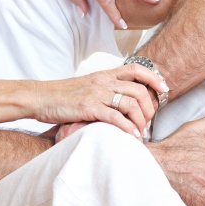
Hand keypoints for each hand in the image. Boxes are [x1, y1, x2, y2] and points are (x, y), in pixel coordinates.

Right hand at [36, 63, 166, 136]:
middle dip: (150, 108)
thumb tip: (119, 100)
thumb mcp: (85, 86)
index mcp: (103, 75)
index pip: (136, 69)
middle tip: (150, 122)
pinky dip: (127, 128)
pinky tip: (131, 136)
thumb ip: (103, 90)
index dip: (154, 77)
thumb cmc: (60, 96)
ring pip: (131, 104)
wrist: (40, 97)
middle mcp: (103, 82)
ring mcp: (96, 94)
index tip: (165, 89)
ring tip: (141, 133)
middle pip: (139, 90)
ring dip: (141, 121)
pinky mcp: (89, 108)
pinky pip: (115, 118)